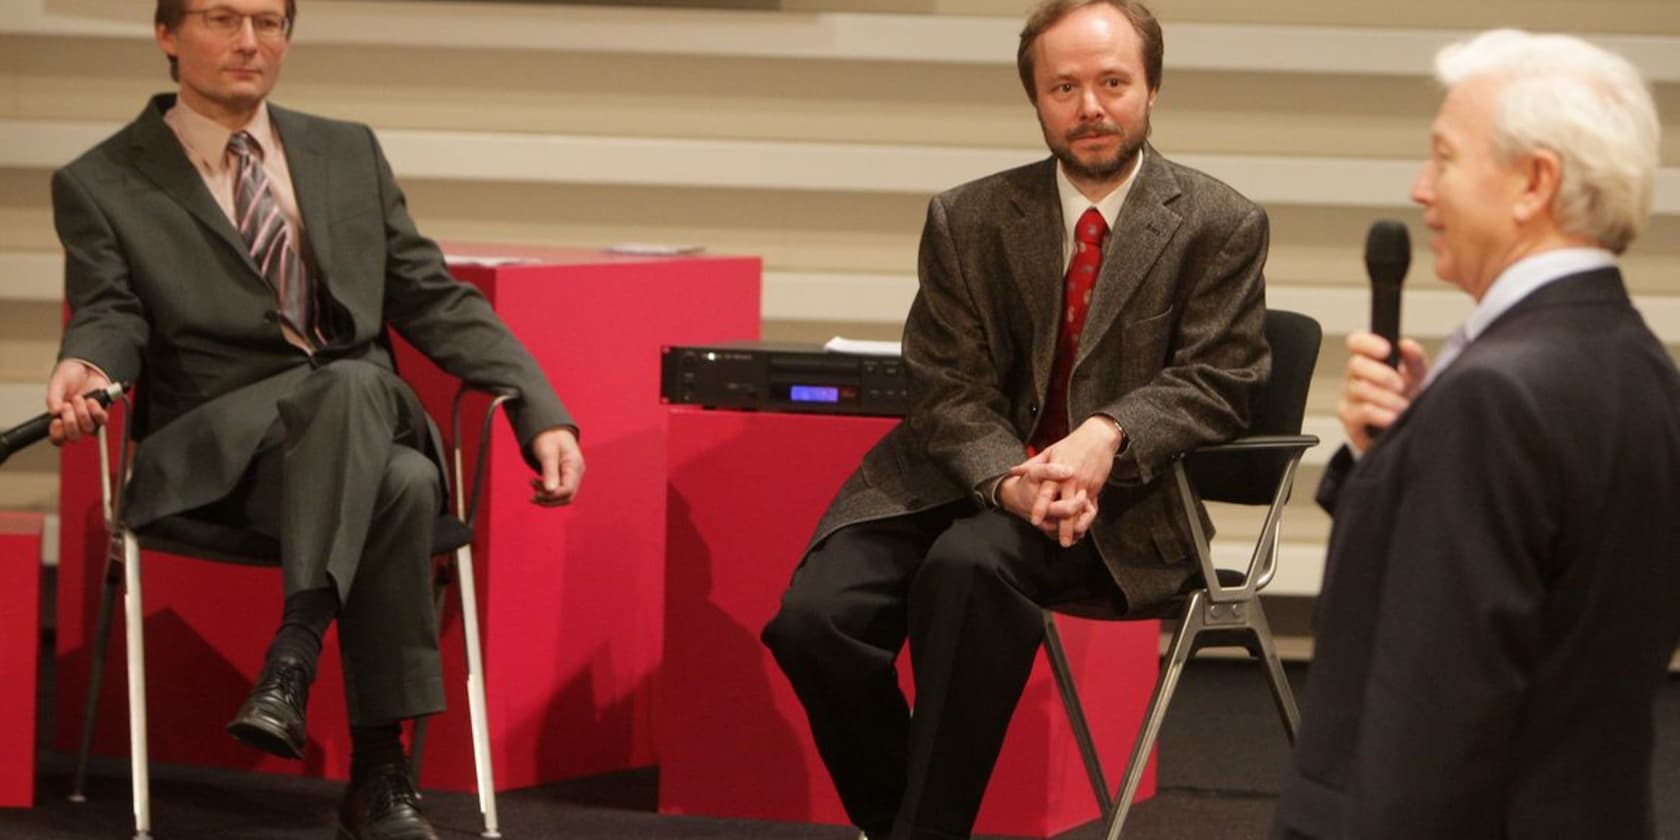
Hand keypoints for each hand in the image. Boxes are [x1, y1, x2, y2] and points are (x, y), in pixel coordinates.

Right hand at [45, 360, 112, 444]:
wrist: (86, 366)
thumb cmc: (69, 377)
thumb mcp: (57, 385)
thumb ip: (53, 398)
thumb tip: (54, 412)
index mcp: (60, 418)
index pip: (58, 438)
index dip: (57, 435)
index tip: (56, 422)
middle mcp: (75, 421)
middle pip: (74, 437)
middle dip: (70, 423)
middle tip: (67, 406)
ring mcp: (89, 418)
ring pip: (88, 429)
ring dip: (82, 413)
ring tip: (78, 398)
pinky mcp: (102, 412)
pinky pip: (102, 420)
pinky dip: (96, 411)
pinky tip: (91, 400)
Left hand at [528, 427, 583, 506]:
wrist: (551, 429)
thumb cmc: (549, 438)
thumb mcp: (547, 452)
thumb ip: (550, 471)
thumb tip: (550, 491)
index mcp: (574, 465)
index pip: (567, 490)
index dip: (552, 496)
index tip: (535, 493)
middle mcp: (577, 473)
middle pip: (567, 497)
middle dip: (549, 500)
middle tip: (532, 495)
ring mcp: (573, 476)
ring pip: (563, 497)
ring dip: (546, 497)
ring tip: (532, 484)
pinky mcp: (566, 477)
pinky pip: (559, 491)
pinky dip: (547, 492)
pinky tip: (536, 484)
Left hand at [1006, 416, 1121, 543]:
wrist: (1098, 437)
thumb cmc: (1071, 443)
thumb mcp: (1050, 451)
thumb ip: (1031, 464)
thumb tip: (1012, 471)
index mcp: (1057, 471)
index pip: (1047, 492)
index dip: (1041, 507)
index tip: (1036, 520)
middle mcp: (1071, 480)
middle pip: (1065, 506)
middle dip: (1062, 524)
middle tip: (1057, 540)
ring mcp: (1084, 485)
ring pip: (1079, 510)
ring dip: (1075, 527)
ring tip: (1070, 541)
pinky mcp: (1095, 488)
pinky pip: (1090, 507)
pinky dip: (1085, 519)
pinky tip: (1081, 530)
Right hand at [1337, 331, 1427, 452]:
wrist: (1403, 429)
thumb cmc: (1405, 398)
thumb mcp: (1416, 376)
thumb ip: (1413, 359)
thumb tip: (1407, 345)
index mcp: (1368, 360)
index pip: (1356, 342)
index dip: (1367, 343)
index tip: (1386, 350)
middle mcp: (1354, 376)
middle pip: (1355, 364)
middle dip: (1382, 375)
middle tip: (1400, 385)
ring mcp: (1348, 397)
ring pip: (1359, 388)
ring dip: (1385, 398)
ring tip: (1402, 406)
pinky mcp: (1349, 418)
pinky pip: (1361, 412)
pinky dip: (1380, 415)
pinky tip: (1392, 418)